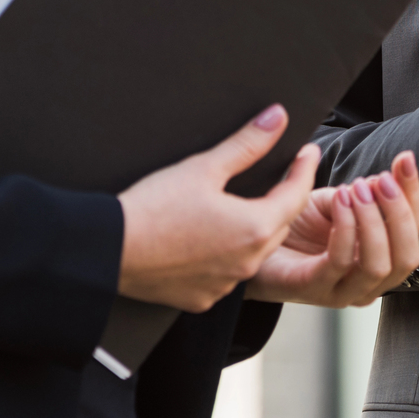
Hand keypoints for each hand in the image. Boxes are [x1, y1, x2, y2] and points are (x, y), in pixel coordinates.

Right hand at [116, 104, 319, 311]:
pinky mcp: (201, 299)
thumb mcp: (204, 168)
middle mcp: (247, 263)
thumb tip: (277, 119)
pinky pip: (227, 274)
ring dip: (255, 230)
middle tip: (284, 175)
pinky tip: (215, 240)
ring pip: (254, 253)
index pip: (295, 195)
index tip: (308, 152)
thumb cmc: (154, 208)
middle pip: (278, 226)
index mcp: (254, 228)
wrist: (110, 250)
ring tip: (248, 206)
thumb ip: (247, 144)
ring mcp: (225, 285)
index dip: (304, 170)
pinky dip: (228, 255)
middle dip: (284, 199)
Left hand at [246, 152, 418, 306]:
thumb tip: (386, 179)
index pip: (413, 231)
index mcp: (381, 258)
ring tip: (357, 189)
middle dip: (400, 214)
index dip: (413, 194)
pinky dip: (346, 228)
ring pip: (378, 266)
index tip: (405, 160)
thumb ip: (364, 193)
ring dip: (373, 221)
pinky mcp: (313, 289)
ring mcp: (342, 291)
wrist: (253, 242)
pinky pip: (340, 262)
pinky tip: (340, 201)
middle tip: (382, 180)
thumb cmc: (297, 225)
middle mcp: (368, 282)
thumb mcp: (338, 200)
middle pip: (407, 258)